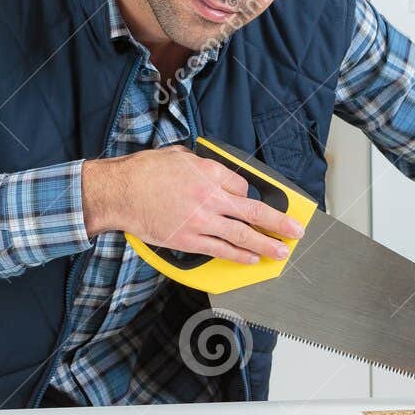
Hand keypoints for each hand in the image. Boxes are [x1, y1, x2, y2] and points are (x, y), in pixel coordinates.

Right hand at [81, 145, 303, 262]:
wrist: (119, 191)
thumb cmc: (143, 172)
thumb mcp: (178, 156)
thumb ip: (200, 164)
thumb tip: (214, 171)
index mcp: (210, 172)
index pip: (243, 185)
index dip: (248, 194)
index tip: (250, 200)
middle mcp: (211, 196)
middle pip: (254, 211)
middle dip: (279, 223)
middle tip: (295, 231)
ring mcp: (201, 220)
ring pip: (242, 235)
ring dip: (266, 245)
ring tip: (281, 251)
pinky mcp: (188, 239)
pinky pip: (220, 249)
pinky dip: (239, 255)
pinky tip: (251, 259)